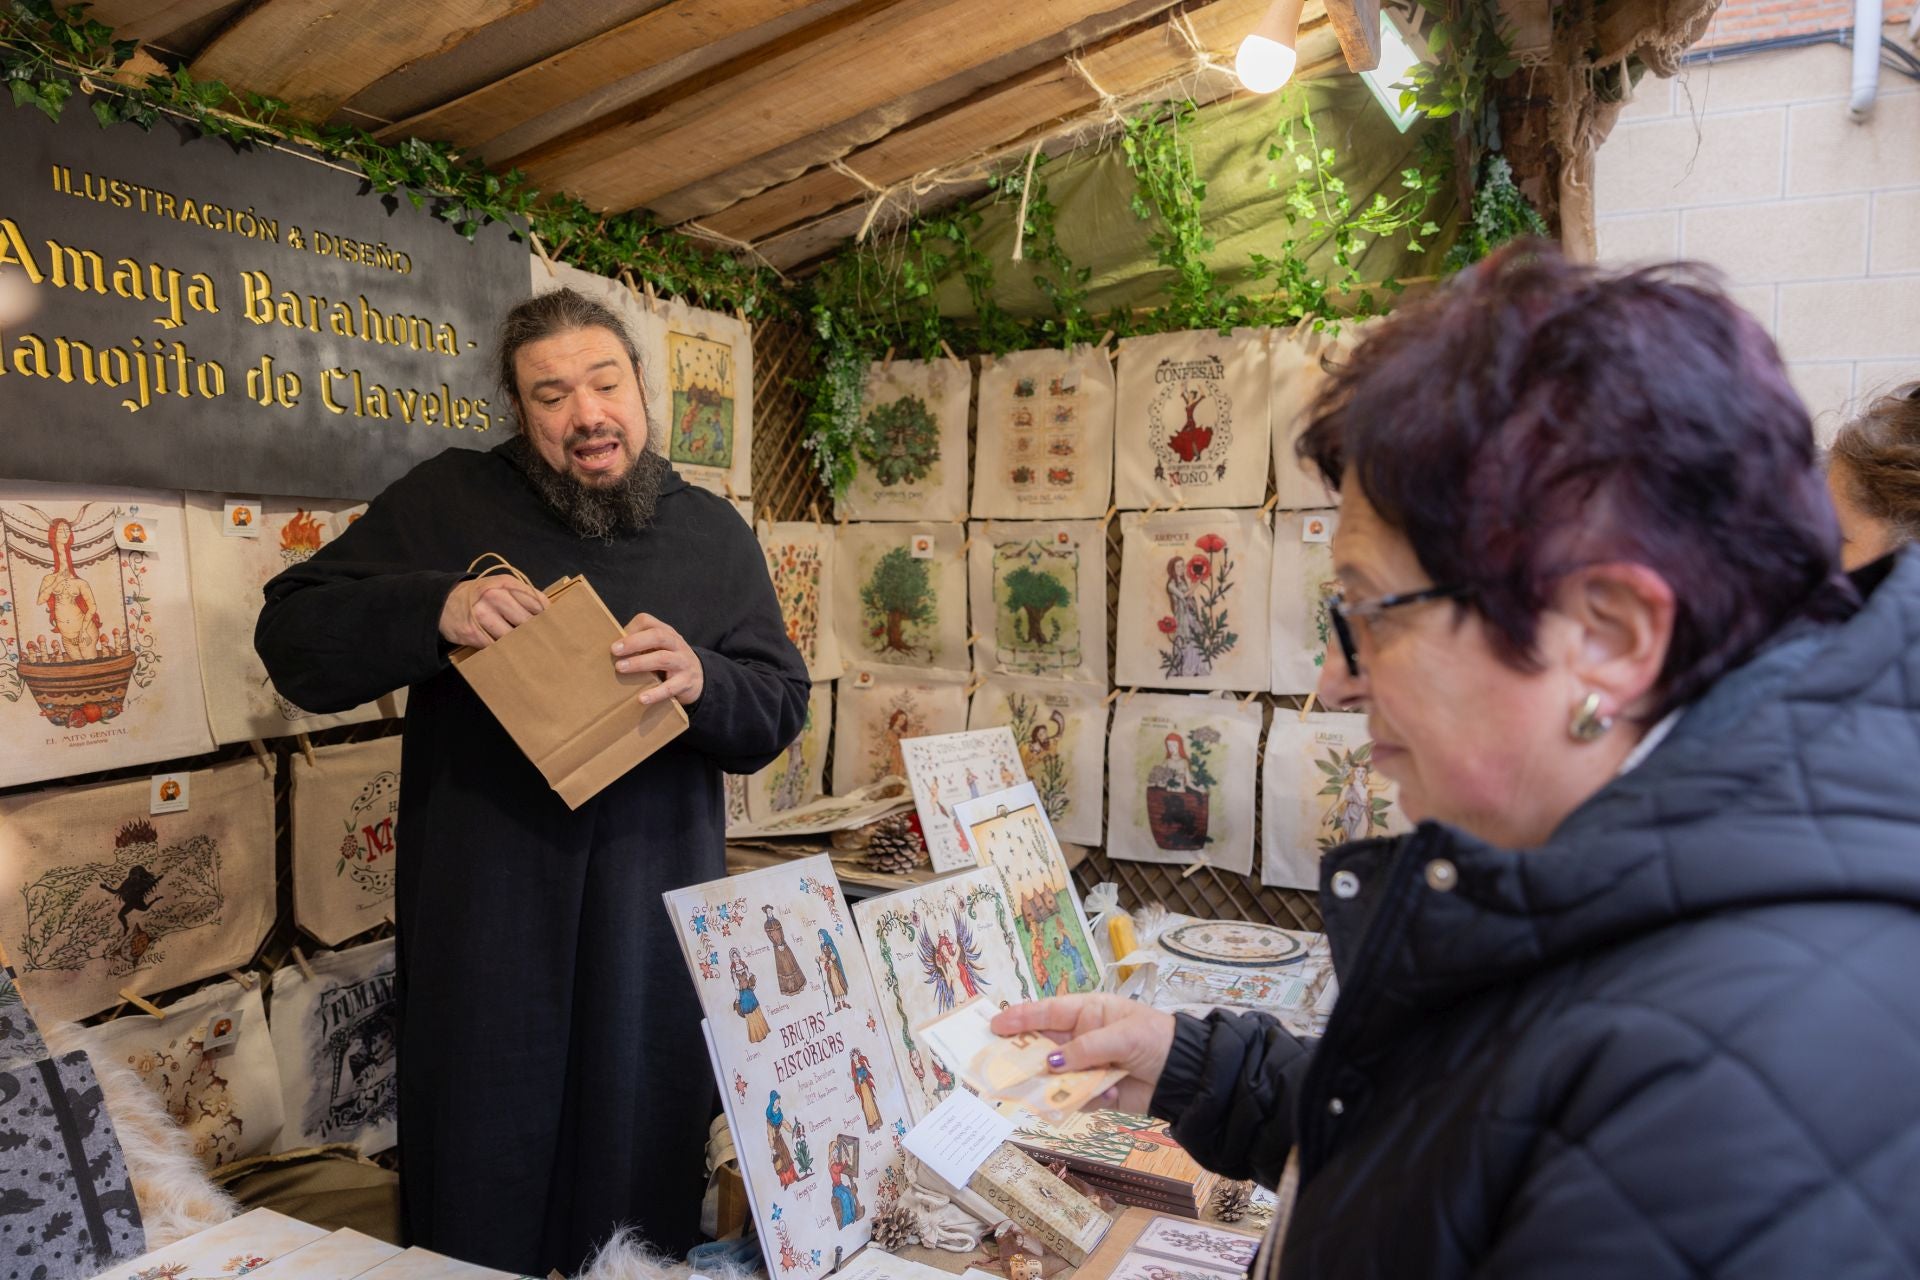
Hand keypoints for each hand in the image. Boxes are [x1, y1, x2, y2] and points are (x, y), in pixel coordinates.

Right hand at [439, 576, 547, 648]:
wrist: (444, 601)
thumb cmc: (480, 595)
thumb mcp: (501, 586)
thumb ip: (523, 597)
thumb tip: (551, 615)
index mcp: (506, 583)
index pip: (537, 603)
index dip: (549, 619)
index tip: (556, 629)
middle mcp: (494, 596)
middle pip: (527, 622)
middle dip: (536, 634)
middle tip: (545, 645)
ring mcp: (482, 614)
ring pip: (512, 636)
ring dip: (520, 645)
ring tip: (528, 651)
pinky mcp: (472, 632)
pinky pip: (496, 646)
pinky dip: (503, 651)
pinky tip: (508, 652)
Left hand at [614, 612, 704, 705]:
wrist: (699, 679)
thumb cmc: (669, 661)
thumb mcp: (659, 648)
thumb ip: (641, 646)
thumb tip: (610, 651)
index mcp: (666, 633)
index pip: (648, 622)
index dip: (631, 629)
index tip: (614, 642)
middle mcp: (676, 644)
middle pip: (658, 636)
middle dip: (634, 642)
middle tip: (614, 650)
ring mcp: (683, 662)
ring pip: (662, 659)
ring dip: (640, 663)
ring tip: (621, 668)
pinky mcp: (686, 682)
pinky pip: (670, 687)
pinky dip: (655, 693)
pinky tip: (641, 698)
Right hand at [992, 995, 1176, 1114]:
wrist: (1184, 1074)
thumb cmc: (1155, 1039)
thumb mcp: (1122, 1036)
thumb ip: (1085, 1048)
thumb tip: (1051, 1063)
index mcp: (1088, 1012)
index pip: (1048, 1012)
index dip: (1020, 1018)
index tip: (995, 1024)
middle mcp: (1082, 1038)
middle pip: (1044, 1045)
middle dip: (1025, 1054)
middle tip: (1000, 1063)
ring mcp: (1087, 1066)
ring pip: (1055, 1075)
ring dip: (1050, 1082)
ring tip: (1043, 1087)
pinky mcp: (1095, 1092)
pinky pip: (1073, 1097)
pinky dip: (1078, 1099)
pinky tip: (1101, 1096)